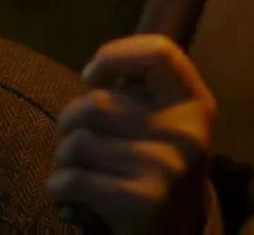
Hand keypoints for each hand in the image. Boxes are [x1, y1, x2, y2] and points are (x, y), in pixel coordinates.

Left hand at [47, 34, 216, 232]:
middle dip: (70, 123)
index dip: (113, 57)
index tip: (93, 80)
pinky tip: (73, 199)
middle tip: (83, 147)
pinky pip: (69, 179)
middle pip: (94, 102)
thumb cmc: (152, 168)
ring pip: (75, 141)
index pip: (159, 52)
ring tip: (85, 174)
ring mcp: (167, 167)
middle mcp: (187, 134)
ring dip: (64, 160)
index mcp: (195, 106)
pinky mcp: (142, 201)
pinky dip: (58, 189)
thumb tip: (93, 74)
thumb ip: (138, 92)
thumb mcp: (160, 125)